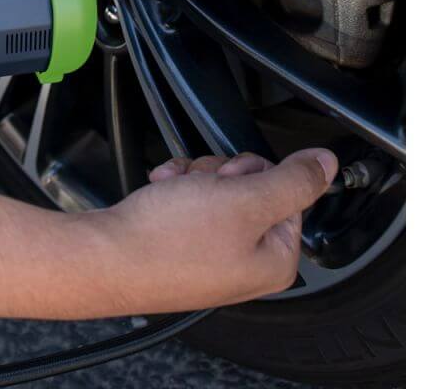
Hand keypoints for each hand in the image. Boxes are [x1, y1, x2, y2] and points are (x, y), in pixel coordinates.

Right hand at [0, 148, 336, 318]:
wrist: (104, 259)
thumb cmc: (168, 240)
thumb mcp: (245, 199)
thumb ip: (293, 180)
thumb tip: (325, 164)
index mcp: (275, 260)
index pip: (288, 192)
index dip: (257, 173)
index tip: (232, 178)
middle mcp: (245, 264)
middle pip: (251, 187)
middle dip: (220, 173)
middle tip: (201, 185)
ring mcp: (210, 258)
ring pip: (217, 190)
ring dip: (193, 178)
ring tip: (173, 190)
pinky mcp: (179, 249)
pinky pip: (188, 204)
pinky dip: (173, 191)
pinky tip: (160, 195)